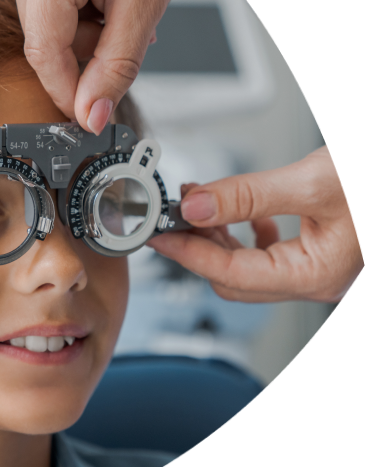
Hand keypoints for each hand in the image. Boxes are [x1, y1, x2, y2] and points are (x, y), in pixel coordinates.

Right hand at [16, 0, 169, 134]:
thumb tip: (93, 116)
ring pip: (54, 29)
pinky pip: (59, 11)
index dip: (68, 94)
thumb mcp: (140, 6)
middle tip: (124, 54)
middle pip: (46, 44)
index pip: (43, 56)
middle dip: (87, 60)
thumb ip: (116, 65)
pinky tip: (114, 5)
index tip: (91, 118)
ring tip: (127, 17)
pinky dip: (87, 17)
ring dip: (91, 38)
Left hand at [147, 147, 362, 302]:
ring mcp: (316, 267)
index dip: (187, 254)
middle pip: (233, 277)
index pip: (230, 274)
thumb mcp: (314, 181)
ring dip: (217, 237)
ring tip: (198, 205)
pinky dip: (244, 232)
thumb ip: (248, 196)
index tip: (157, 234)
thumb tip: (196, 207)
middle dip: (197, 247)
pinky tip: (240, 212)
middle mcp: (315, 279)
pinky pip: (267, 252)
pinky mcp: (317, 249)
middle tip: (171, 216)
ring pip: (247, 265)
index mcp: (316, 274)